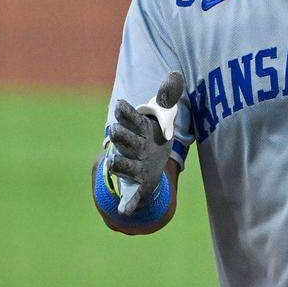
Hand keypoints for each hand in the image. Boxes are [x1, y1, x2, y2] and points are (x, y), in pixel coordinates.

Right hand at [104, 71, 183, 215]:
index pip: (131, 119)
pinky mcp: (136, 187)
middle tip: (114, 130)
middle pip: (125, 141)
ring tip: (112, 164)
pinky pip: (131, 197)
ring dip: (119, 165)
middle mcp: (132, 149)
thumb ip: (167, 97)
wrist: (145, 165)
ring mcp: (132, 168)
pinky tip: (125, 211)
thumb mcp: (162, 118)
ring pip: (124, 166)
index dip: (126, 113)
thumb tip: (175, 75)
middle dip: (121, 137)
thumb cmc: (151, 137)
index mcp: (137, 131)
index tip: (121, 104)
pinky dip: (128, 204)